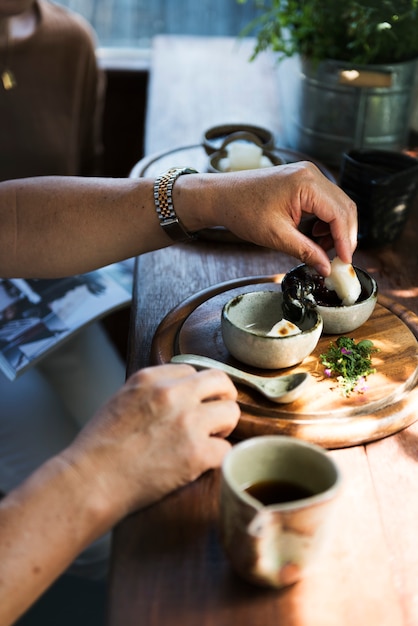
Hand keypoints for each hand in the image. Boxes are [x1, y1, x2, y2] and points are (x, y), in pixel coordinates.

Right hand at [63, 363, 239, 520]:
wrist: (91, 481)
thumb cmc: (99, 447)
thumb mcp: (121, 399)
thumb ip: (151, 391)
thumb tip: (176, 393)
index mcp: (152, 378)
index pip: (192, 371)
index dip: (196, 389)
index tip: (194, 403)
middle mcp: (173, 394)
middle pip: (220, 381)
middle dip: (223, 397)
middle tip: (217, 415)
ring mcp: (188, 422)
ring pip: (232, 412)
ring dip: (224, 427)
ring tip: (209, 440)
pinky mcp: (197, 453)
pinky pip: (226, 448)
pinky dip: (217, 457)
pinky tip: (202, 463)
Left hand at [208, 162, 357, 275]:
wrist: (222, 196)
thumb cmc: (242, 210)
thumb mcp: (276, 236)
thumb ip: (305, 252)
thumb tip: (326, 268)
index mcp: (306, 183)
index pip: (339, 214)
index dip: (346, 241)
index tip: (345, 262)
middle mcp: (311, 174)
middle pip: (344, 207)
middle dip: (344, 235)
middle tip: (339, 259)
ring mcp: (308, 174)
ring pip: (337, 204)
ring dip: (335, 229)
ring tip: (322, 249)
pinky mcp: (303, 180)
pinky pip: (325, 201)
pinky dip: (326, 220)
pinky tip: (315, 235)